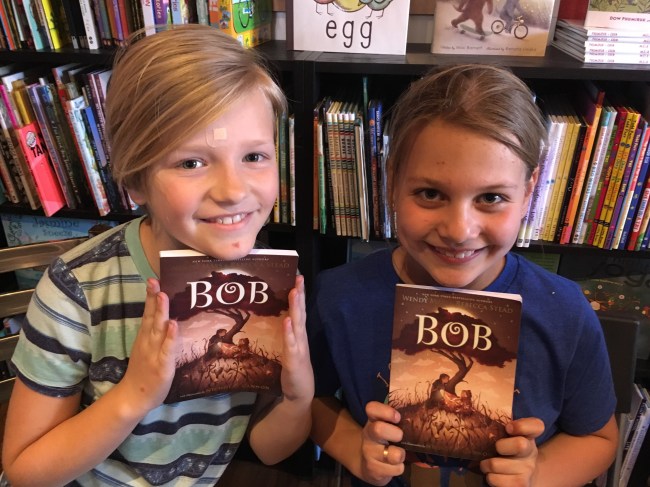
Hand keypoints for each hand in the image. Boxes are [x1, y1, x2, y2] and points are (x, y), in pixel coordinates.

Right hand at [119, 278, 178, 413]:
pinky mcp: (162, 365)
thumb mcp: (148, 348)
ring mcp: (154, 353)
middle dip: (154, 299)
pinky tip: (173, 325)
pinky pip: (167, 349)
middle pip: (151, 317)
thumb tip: (167, 316)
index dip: (150, 297)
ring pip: (158, 330)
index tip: (153, 279)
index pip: (148, 313)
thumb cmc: (144, 371)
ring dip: (161, 312)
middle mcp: (148, 342)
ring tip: (164, 296)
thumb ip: (156, 333)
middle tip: (155, 281)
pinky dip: (170, 337)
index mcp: (145, 337)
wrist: (134, 397)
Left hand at [280, 275, 313, 402]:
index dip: (300, 295)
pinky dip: (289, 332)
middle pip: (301, 313)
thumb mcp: (289, 350)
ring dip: (296, 308)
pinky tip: (287, 321)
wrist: (299, 394)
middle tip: (299, 278)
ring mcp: (299, 349)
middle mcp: (301, 339)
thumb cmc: (293, 371)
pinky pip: (291, 344)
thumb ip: (286, 335)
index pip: (300, 312)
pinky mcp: (294, 360)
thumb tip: (280, 318)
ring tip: (294, 292)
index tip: (298, 277)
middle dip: (300, 295)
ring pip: (297, 325)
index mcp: (299, 336)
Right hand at [360, 401, 405, 485]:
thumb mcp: (387, 427)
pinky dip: (399, 468)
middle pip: (378, 430)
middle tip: (400, 436)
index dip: (385, 411)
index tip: (398, 417)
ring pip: (392, 455)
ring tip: (400, 454)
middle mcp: (368, 434)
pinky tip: (394, 465)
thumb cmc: (384, 441)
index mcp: (373, 420)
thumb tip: (424, 407)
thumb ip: (399, 419)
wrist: (367, 465)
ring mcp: (369, 453)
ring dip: (401, 455)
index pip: (372, 408)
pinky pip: (395, 469)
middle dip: (395, 434)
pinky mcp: (373, 469)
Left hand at [479, 417, 544, 486]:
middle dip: (500, 446)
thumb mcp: (509, 436)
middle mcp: (531, 452)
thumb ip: (500, 423)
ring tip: (487, 464)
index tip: (509, 428)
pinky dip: (490, 478)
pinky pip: (495, 480)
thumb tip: (476, 412)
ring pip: (497, 465)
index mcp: (529, 436)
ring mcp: (527, 471)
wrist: (523, 476)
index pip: (536, 425)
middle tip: (494, 449)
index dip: (522, 425)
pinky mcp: (521, 486)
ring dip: (486, 465)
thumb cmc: (508, 450)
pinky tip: (493, 476)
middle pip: (519, 444)